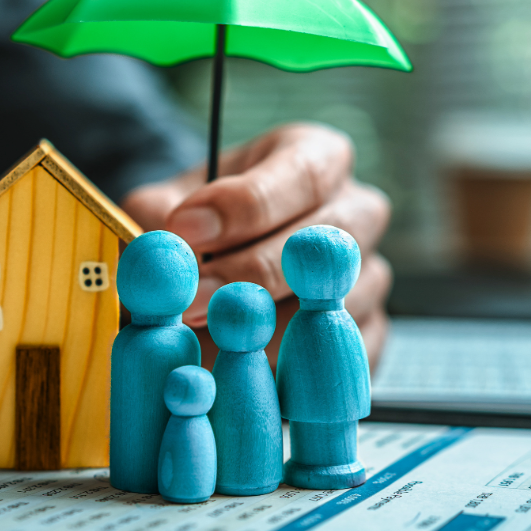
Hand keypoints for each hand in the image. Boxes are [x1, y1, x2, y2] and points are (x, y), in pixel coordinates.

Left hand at [122, 122, 391, 367]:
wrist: (210, 271)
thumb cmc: (195, 225)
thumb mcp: (166, 205)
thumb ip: (160, 219)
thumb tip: (169, 252)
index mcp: (316, 157)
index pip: (304, 174)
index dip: (246, 205)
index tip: (187, 228)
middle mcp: (356, 212)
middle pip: (327, 244)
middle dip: (252, 274)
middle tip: (193, 299)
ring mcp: (369, 276)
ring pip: (336, 305)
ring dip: (269, 329)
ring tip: (208, 341)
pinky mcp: (370, 333)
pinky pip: (343, 356)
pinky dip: (294, 370)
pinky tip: (243, 373)